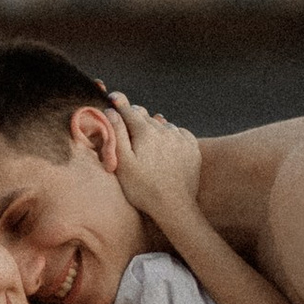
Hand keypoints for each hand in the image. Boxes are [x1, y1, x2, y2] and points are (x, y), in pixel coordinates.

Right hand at [108, 91, 202, 232]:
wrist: (174, 207)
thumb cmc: (143, 188)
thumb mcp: (123, 162)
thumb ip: (116, 134)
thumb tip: (111, 111)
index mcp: (145, 131)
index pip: (129, 110)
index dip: (119, 103)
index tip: (113, 97)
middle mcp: (165, 129)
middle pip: (145, 116)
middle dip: (134, 117)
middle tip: (126, 123)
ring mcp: (181, 138)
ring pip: (162, 124)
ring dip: (153, 127)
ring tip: (147, 140)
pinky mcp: (192, 148)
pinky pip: (179, 133)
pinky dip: (170, 135)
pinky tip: (165, 146)